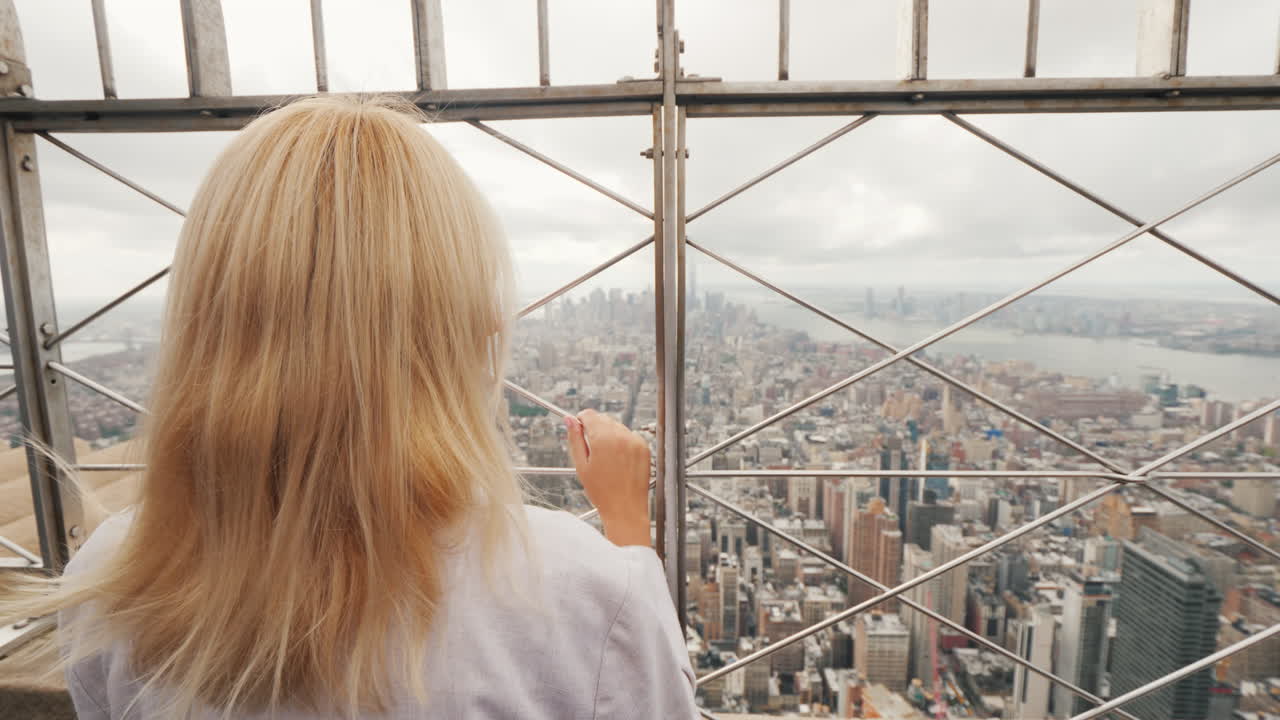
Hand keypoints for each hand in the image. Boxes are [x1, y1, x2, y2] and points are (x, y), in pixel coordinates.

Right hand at [564, 409, 651, 546]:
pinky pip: (629, 436)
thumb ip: (575, 439)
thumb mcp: (582, 465)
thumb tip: (569, 420)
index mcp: (604, 439)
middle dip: (595, 429)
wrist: (625, 509)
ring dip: (609, 436)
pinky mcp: (644, 447)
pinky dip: (622, 443)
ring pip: (617, 427)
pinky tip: (618, 461)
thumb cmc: (602, 492)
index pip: (589, 414)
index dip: (581, 421)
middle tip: (592, 451)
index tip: (580, 430)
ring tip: (606, 459)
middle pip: (603, 419)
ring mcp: (635, 441)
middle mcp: (622, 436)